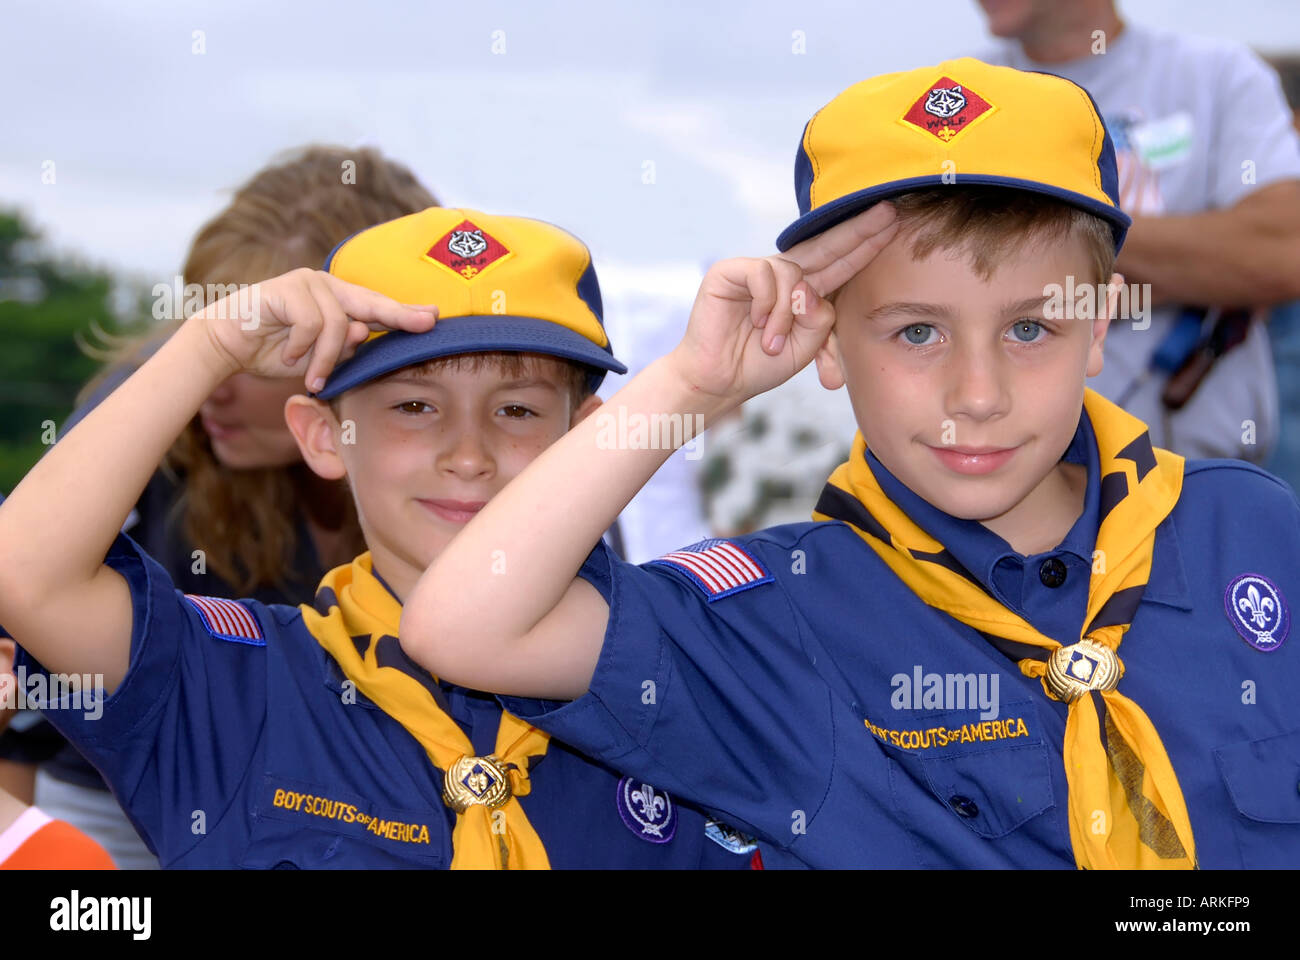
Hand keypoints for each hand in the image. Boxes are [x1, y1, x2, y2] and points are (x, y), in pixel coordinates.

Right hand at [193, 267, 438, 391]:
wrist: (227, 344)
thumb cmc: (274, 351)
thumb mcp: (318, 358)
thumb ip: (343, 349)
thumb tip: (365, 334)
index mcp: (339, 302)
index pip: (379, 307)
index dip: (406, 313)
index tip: (434, 319)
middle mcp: (327, 286)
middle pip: (371, 302)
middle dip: (400, 315)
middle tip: (426, 324)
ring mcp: (307, 282)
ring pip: (338, 324)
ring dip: (325, 358)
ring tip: (312, 378)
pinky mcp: (286, 288)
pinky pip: (311, 323)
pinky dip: (302, 348)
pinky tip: (286, 356)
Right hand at [668, 203, 898, 405]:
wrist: (720, 380)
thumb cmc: (760, 364)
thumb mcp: (807, 345)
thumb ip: (821, 318)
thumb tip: (810, 291)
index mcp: (804, 292)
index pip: (839, 263)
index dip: (864, 245)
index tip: (893, 224)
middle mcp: (782, 275)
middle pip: (825, 245)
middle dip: (857, 230)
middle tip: (887, 211)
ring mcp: (756, 271)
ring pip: (793, 273)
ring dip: (786, 313)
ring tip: (770, 342)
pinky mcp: (730, 272)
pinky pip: (765, 274)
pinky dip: (766, 304)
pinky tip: (754, 323)